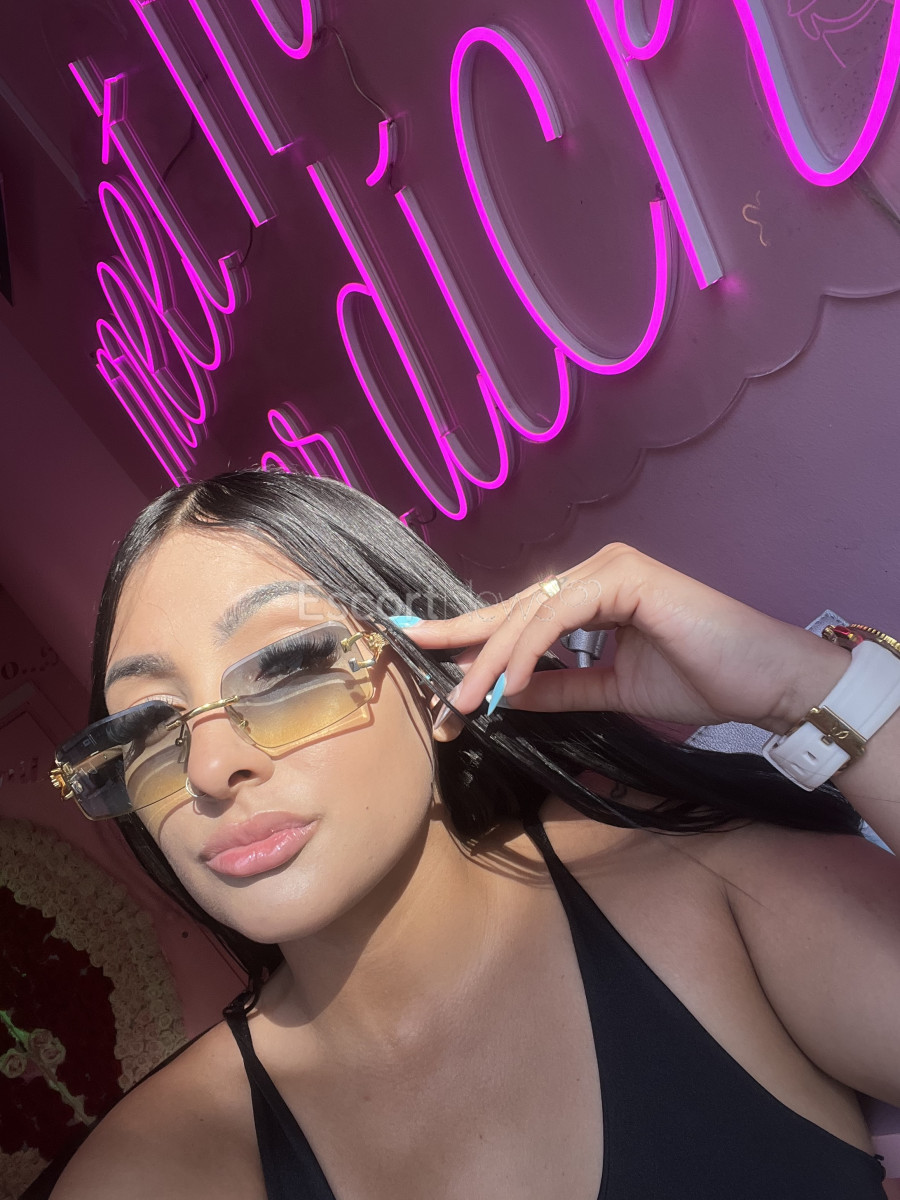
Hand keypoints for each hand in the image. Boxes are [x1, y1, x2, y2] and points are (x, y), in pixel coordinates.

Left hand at [405, 544, 849, 733]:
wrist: (764, 683)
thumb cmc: (702, 681)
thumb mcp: (612, 690)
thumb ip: (560, 687)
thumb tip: (506, 696)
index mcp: (593, 592)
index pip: (521, 616)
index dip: (473, 639)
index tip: (428, 661)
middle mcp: (596, 570)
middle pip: (516, 612)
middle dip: (468, 651)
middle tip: (434, 695)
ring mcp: (610, 567)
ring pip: (531, 614)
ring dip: (492, 661)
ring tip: (464, 703)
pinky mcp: (625, 576)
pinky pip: (559, 616)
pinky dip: (530, 651)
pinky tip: (510, 684)